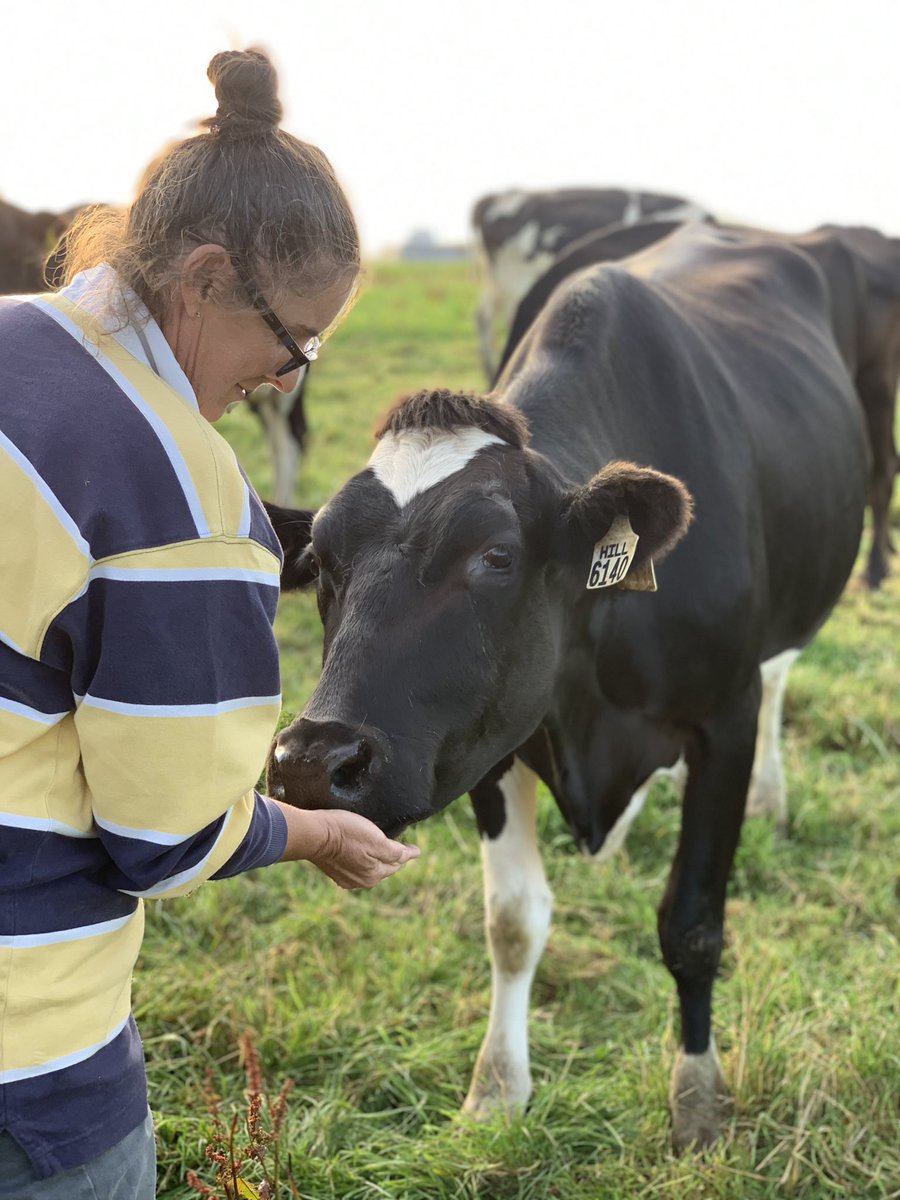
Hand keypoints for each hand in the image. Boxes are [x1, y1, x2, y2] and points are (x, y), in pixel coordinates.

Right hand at [276, 803, 419, 889]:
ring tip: (380, 847)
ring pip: (369, 867)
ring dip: (376, 859)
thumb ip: (396, 852)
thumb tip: (415, 854)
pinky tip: (359, 851)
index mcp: (374, 875)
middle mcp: (362, 882)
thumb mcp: (376, 840)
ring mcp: (347, 879)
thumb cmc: (346, 833)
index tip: (412, 845)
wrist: (314, 835)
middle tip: (399, 845)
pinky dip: (361, 859)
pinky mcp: (334, 872)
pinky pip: (354, 866)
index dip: (406, 851)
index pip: (397, 862)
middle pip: (384, 867)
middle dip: (392, 858)